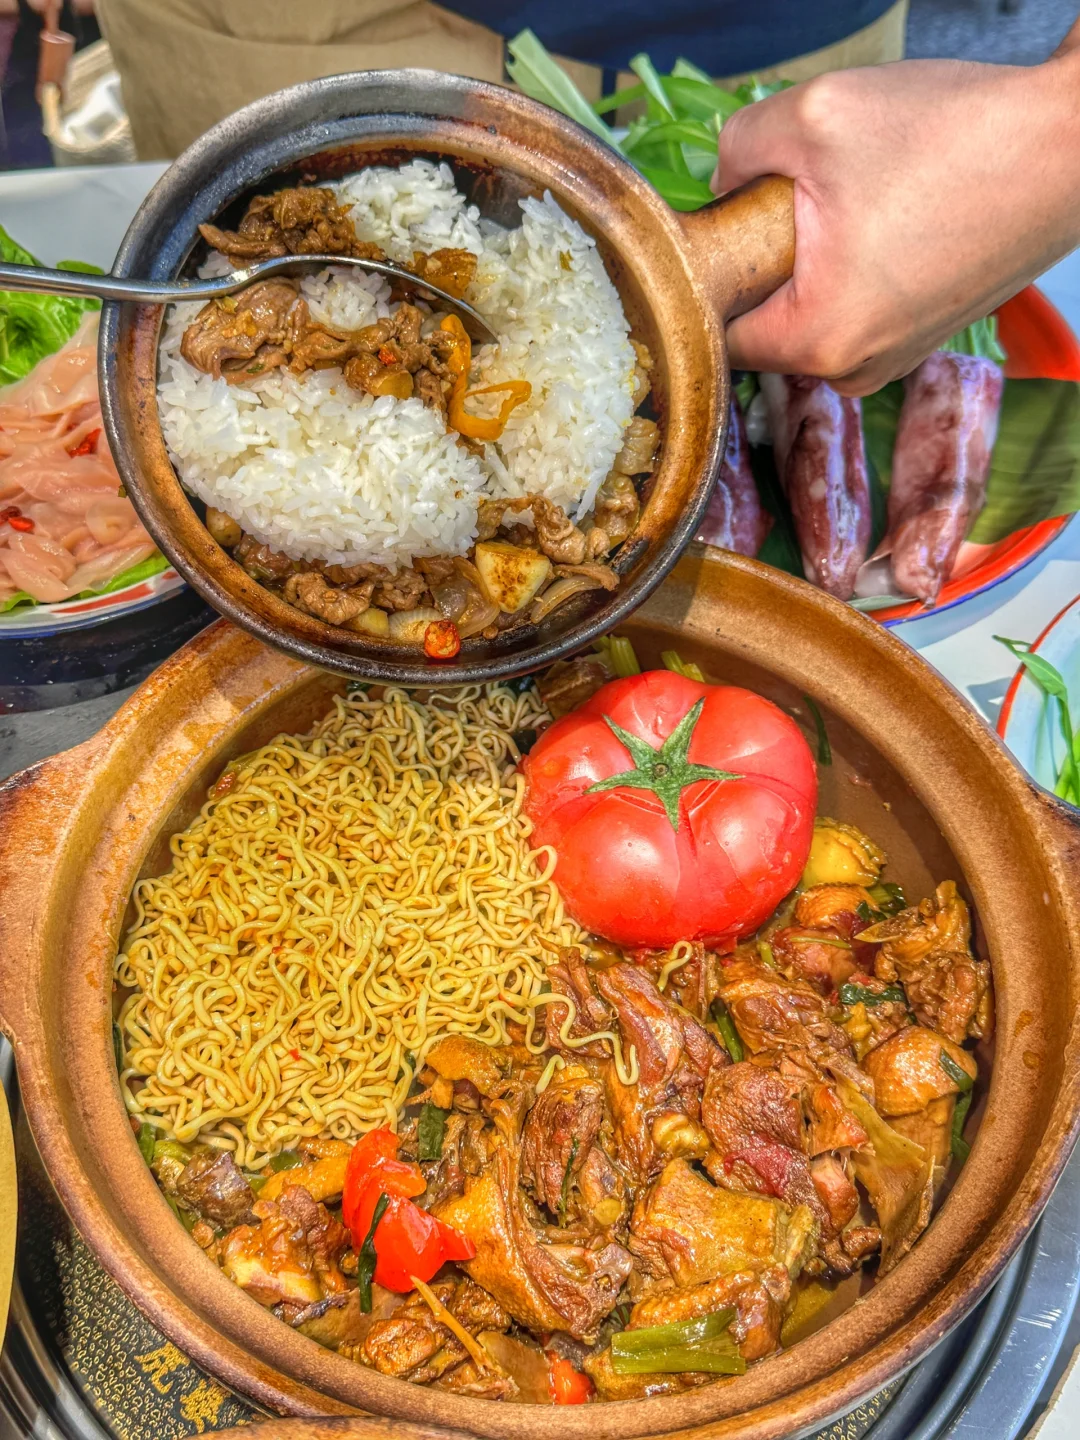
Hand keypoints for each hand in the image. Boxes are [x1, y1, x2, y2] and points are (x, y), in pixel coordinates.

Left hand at [713, 20, 1079, 393]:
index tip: (722, 220)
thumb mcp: (815, 115)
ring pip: (810, 316)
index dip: (709, 272)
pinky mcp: (922, 334)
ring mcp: (894, 357)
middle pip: (763, 327)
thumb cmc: (955, 136)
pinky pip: (856, 308)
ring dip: (810, 262)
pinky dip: (853, 266)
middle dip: (764, 262)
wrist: (1069, 145)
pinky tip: (886, 214)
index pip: (716, 332)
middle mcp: (856, 370)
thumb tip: (719, 183)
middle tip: (794, 194)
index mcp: (818, 341)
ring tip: (854, 199)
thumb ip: (737, 149)